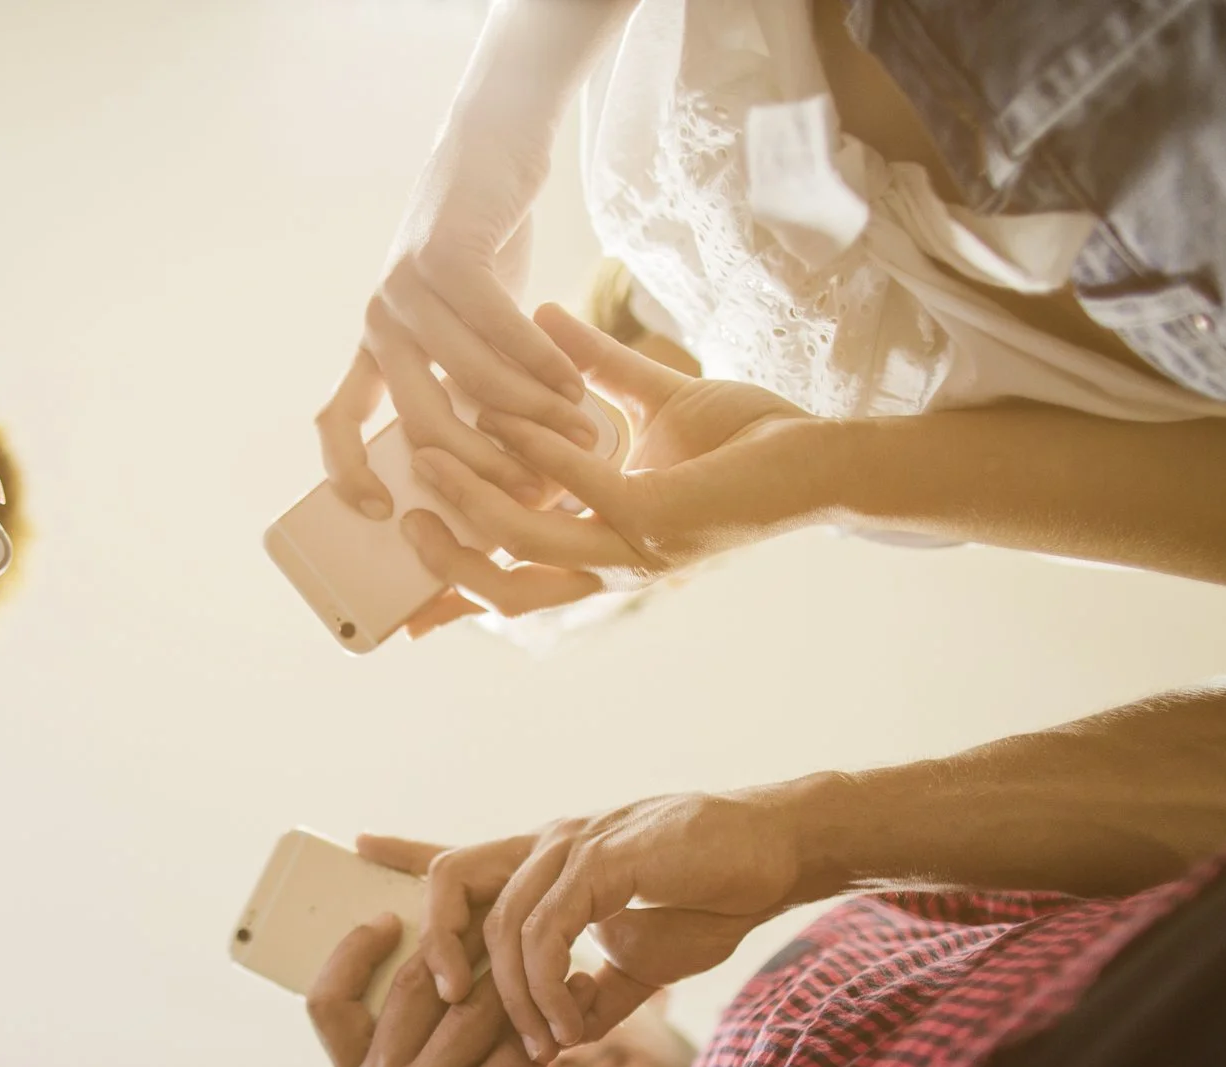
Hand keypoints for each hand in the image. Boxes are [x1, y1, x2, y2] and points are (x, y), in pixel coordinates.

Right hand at [307, 920, 560, 1066]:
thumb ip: (415, 1065)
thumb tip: (453, 982)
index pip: (325, 1005)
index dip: (348, 952)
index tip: (386, 918)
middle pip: (412, 984)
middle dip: (465, 944)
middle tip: (510, 915)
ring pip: (472, 1007)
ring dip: (523, 977)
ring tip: (563, 955)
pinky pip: (519, 1046)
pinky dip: (559, 1021)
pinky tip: (587, 1003)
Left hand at [319, 103, 587, 520]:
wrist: (494, 148)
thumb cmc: (486, 247)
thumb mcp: (471, 328)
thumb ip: (475, 385)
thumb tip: (511, 470)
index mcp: (376, 346)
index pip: (334, 423)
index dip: (347, 475)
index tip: (382, 516)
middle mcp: (379, 322)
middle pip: (421, 424)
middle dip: (481, 470)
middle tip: (536, 495)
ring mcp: (406, 288)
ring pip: (469, 383)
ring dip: (530, 418)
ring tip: (578, 438)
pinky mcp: (447, 257)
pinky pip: (497, 333)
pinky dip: (540, 366)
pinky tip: (574, 387)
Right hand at [400, 303, 821, 617]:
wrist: (826, 455)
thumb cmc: (750, 440)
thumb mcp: (653, 400)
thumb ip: (594, 371)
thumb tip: (542, 315)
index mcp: (605, 549)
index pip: (516, 581)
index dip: (455, 590)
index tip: (404, 578)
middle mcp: (614, 566)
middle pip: (506, 592)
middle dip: (444, 564)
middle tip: (399, 512)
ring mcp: (636, 552)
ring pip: (525, 546)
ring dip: (471, 502)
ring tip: (429, 456)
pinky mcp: (659, 522)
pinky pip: (577, 494)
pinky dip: (536, 458)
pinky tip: (509, 419)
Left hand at [411, 787, 815, 1063]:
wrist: (776, 855)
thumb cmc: (712, 896)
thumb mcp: (641, 958)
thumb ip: (594, 988)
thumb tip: (562, 1029)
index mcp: (549, 862)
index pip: (463, 858)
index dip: (408, 852)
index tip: (358, 849)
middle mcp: (550, 845)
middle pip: (454, 882)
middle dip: (436, 947)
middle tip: (446, 1006)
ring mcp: (575, 846)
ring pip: (502, 921)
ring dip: (513, 994)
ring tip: (539, 1043)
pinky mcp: (606, 858)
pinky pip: (550, 928)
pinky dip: (549, 982)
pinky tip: (567, 1019)